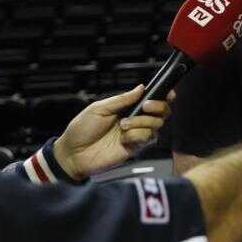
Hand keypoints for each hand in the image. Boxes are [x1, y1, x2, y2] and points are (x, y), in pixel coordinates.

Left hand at [53, 85, 172, 179]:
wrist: (73, 153)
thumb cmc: (82, 129)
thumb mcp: (100, 108)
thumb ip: (122, 99)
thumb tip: (142, 88)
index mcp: (128, 108)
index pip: (152, 101)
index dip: (164, 96)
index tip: (168, 93)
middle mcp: (136, 121)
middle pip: (162, 112)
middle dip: (158, 107)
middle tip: (145, 106)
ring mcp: (137, 135)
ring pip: (156, 125)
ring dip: (141, 122)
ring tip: (122, 125)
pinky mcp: (136, 148)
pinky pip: (146, 138)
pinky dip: (136, 135)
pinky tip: (122, 139)